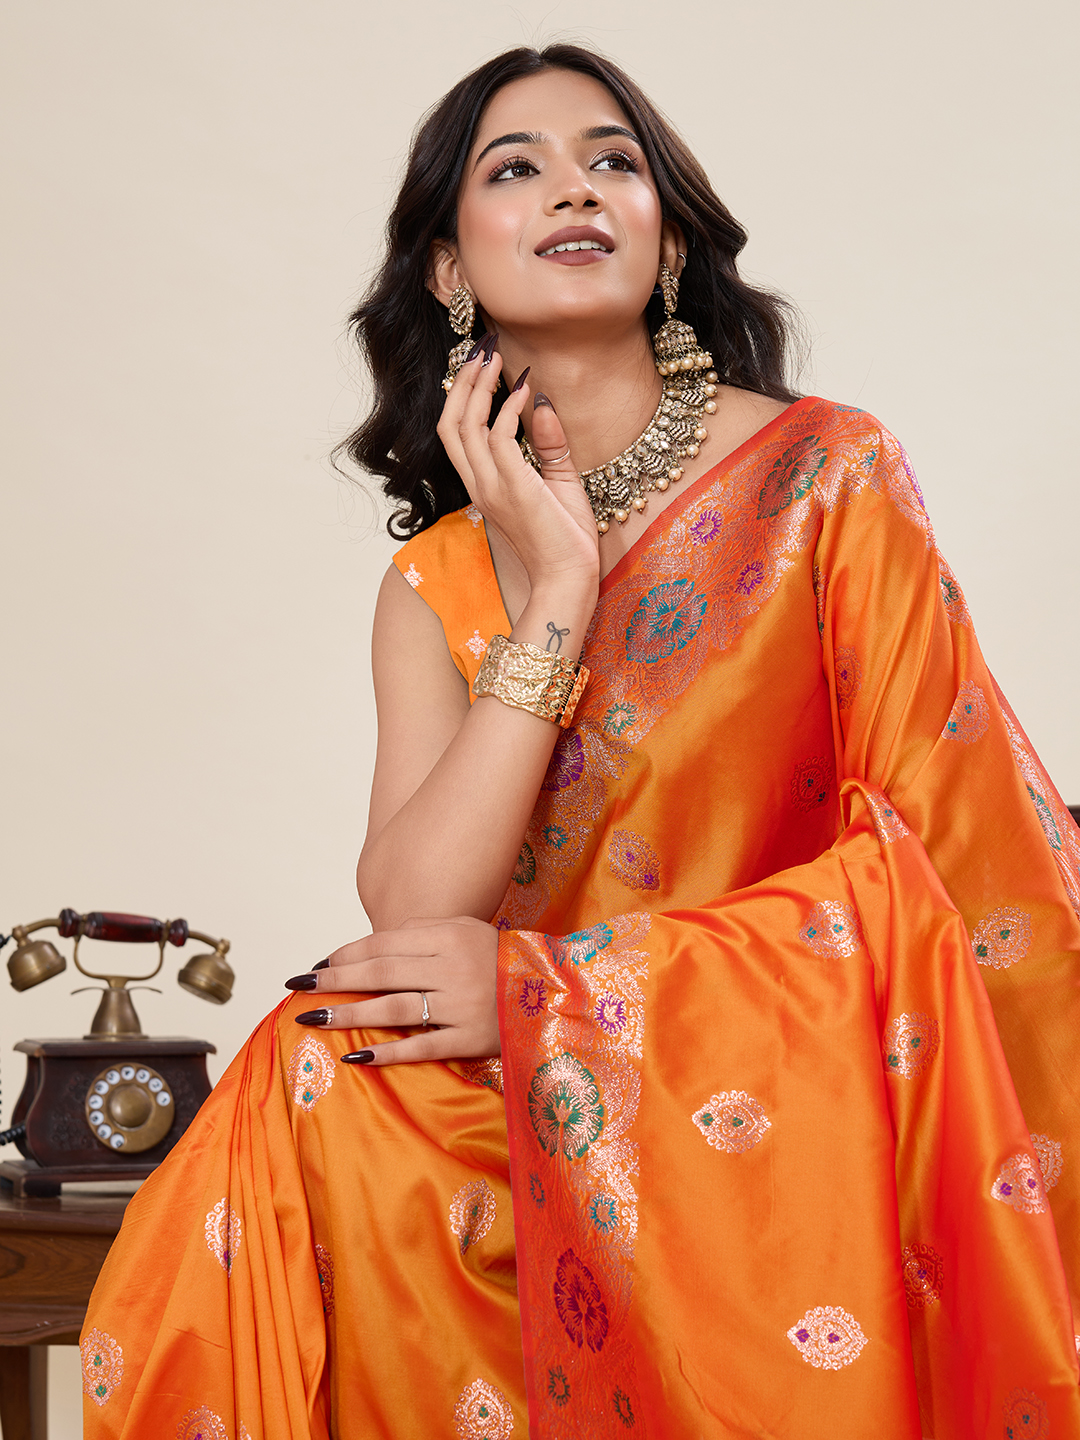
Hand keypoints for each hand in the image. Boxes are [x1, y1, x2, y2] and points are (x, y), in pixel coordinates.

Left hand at [286, 916, 498, 1064]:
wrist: (551, 991)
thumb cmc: (498, 958)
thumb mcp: (466, 928)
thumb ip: (422, 929)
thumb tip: (374, 944)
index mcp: (449, 937)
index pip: (385, 944)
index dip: (347, 954)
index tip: (319, 965)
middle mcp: (452, 969)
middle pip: (382, 972)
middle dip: (337, 980)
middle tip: (301, 987)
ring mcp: (461, 1006)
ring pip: (394, 1009)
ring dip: (350, 1014)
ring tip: (315, 1019)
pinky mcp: (470, 1040)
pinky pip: (422, 1047)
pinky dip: (388, 1052)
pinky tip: (356, 1055)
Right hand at [436, 339, 598, 592]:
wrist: (570, 578)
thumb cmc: (565, 539)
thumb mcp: (558, 482)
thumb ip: (546, 445)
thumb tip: (539, 403)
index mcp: (485, 486)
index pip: (456, 435)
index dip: (463, 396)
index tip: (482, 364)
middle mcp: (480, 486)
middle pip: (450, 424)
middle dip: (464, 382)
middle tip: (483, 349)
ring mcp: (493, 488)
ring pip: (465, 426)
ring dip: (480, 386)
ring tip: (497, 358)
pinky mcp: (514, 489)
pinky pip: (498, 439)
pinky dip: (507, 410)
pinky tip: (524, 390)